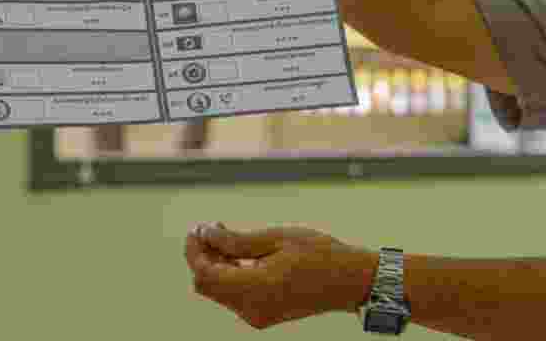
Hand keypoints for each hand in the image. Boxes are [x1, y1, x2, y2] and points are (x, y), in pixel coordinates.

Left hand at [185, 222, 376, 329]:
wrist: (350, 281)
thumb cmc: (320, 253)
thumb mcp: (278, 238)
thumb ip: (237, 240)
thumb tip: (206, 235)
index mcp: (256, 288)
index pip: (205, 273)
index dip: (194, 250)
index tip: (197, 228)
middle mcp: (251, 309)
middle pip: (206, 285)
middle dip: (203, 256)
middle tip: (212, 228)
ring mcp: (257, 316)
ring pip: (218, 292)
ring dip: (216, 265)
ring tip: (227, 236)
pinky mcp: (263, 316)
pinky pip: (234, 297)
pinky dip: (230, 275)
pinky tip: (240, 255)